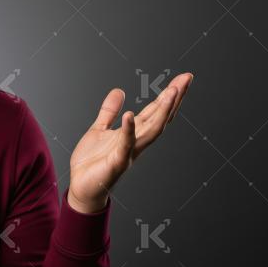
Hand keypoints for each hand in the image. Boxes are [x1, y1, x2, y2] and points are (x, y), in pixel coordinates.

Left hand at [67, 72, 193, 212]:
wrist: (81, 187)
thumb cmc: (92, 162)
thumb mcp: (99, 129)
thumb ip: (109, 112)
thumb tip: (119, 91)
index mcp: (133, 133)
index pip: (155, 111)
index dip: (168, 95)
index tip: (183, 79)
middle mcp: (136, 142)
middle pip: (160, 117)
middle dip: (173, 99)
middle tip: (186, 79)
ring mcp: (129, 152)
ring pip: (151, 130)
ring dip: (162, 111)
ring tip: (171, 91)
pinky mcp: (117, 162)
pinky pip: (125, 145)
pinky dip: (128, 130)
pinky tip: (131, 115)